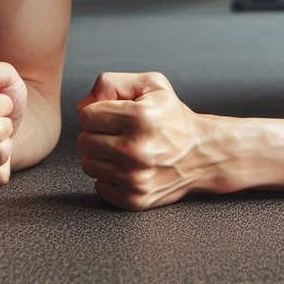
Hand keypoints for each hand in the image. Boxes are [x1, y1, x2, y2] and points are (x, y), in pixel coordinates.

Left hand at [76, 71, 214, 210]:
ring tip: (124, 149)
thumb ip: (110, 83)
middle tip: (119, 132)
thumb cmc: (171, 114)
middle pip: (83, 141)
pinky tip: (128, 167)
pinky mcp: (135, 200)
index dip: (98, 112)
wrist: (202, 152)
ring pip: (88, 164)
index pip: (86, 116)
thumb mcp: (150, 84)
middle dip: (97, 134)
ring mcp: (136, 179)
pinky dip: (110, 177)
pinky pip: (99, 186)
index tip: (115, 114)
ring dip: (101, 156)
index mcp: (139, 118)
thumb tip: (81, 107)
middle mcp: (137, 151)